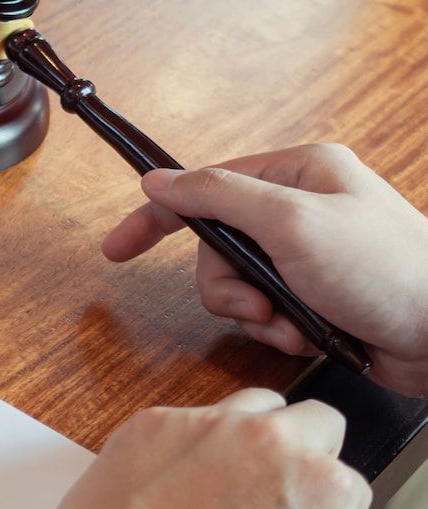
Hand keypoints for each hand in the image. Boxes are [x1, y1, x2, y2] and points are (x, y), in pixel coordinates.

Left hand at [0, 389, 368, 508]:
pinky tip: (165, 490)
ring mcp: (209, 424)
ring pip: (253, 406)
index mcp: (324, 489)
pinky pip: (185, 422)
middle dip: (305, 454)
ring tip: (221, 485)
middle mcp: (273, 441)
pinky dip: (184, 448)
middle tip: (272, 494)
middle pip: (316, 422)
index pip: (349, 483)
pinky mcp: (153, 422)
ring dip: (250, 437)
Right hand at [103, 143, 427, 395]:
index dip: (158, 218)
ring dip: (254, 312)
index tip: (119, 248)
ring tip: (289, 322)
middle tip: (256, 302)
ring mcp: (310, 254)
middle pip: (218, 247)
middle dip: (229, 285)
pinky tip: (307, 334)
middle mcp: (303, 209)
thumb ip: (219, 196)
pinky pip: (265, 311)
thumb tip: (161, 181)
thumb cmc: (389, 271)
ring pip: (237, 285)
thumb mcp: (294, 222)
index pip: (205, 187)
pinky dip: (277, 329)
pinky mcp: (317, 295)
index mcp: (300, 173)